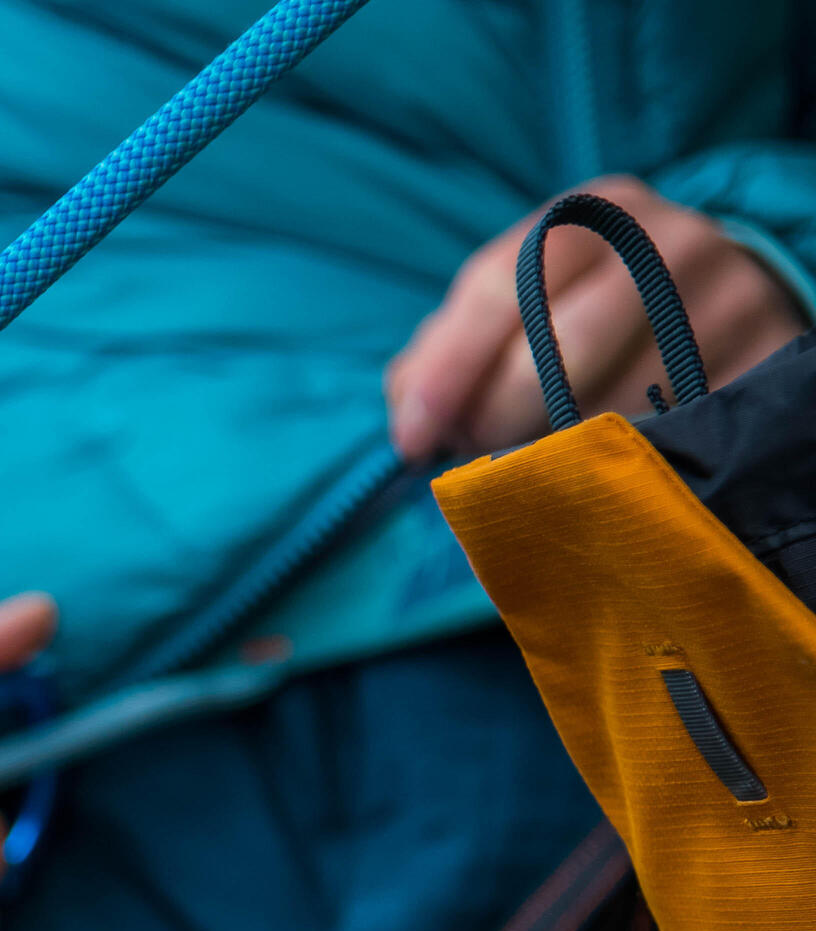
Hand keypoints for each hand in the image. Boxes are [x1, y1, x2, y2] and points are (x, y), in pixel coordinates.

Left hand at [386, 175, 807, 457]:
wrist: (724, 291)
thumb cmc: (588, 303)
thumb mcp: (521, 299)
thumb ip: (447, 350)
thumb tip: (411, 419)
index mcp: (591, 213)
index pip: (502, 284)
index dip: (447, 370)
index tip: (414, 438)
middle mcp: (665, 241)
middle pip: (560, 347)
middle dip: (498, 417)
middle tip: (478, 453)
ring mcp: (726, 294)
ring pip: (615, 401)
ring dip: (554, 450)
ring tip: (533, 459)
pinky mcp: (766, 351)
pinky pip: (674, 431)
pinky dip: (620, 462)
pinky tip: (597, 468)